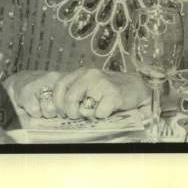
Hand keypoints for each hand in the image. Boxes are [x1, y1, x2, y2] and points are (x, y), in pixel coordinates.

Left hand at [9, 69, 148, 119]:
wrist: (135, 87)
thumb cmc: (107, 90)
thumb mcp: (88, 85)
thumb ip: (73, 91)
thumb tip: (52, 109)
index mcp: (81, 72)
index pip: (58, 87)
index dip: (57, 103)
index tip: (61, 112)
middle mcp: (90, 75)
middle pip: (69, 100)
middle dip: (71, 113)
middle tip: (78, 115)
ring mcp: (102, 84)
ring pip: (84, 110)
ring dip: (89, 115)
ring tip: (97, 109)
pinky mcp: (113, 94)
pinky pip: (99, 113)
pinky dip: (103, 116)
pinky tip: (109, 109)